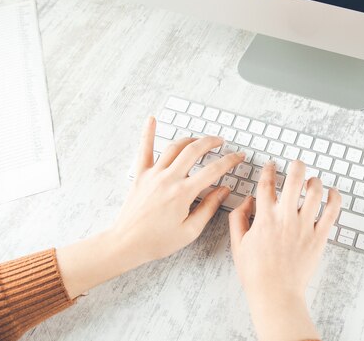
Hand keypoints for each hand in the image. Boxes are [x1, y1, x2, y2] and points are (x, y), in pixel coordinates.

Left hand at [58, 116, 243, 297]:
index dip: (230, 161)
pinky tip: (152, 120)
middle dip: (211, 142)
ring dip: (190, 139)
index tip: (238, 156)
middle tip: (221, 142)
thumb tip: (223, 190)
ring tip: (200, 139)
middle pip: (194, 151)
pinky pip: (144, 150)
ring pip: (174, 147)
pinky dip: (148, 133)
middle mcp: (168, 179)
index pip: (213, 170)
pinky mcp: (140, 175)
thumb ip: (208, 207)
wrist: (125, 244)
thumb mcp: (190, 230)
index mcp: (183, 193)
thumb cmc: (157, 241)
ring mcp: (153, 174)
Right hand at [229, 160, 340, 340]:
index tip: (272, 165)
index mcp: (264, 218)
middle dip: (296, 166)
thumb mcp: (238, 244)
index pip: (266, 185)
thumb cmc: (256, 272)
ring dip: (314, 181)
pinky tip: (332, 192)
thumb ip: (238, 218)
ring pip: (315, 192)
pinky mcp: (319, 237)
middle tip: (297, 164)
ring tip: (312, 181)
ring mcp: (304, 226)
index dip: (269, 170)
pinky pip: (332, 211)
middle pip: (295, 180)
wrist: (276, 293)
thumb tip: (248, 201)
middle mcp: (285, 218)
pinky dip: (334, 197)